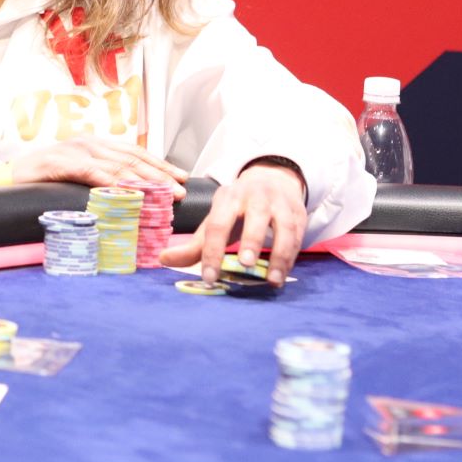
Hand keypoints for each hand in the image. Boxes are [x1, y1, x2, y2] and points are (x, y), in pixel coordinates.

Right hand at [10, 136, 187, 199]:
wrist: (8, 178)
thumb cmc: (42, 181)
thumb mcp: (77, 178)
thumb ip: (99, 179)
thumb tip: (130, 195)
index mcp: (94, 145)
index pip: (133, 153)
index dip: (159, 164)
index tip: (181, 177)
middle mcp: (88, 143)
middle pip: (131, 158)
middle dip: (159, 174)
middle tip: (180, 189)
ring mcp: (74, 151)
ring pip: (117, 165)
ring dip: (144, 180)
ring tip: (164, 193)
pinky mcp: (61, 163)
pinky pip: (92, 172)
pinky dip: (112, 182)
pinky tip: (127, 192)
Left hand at [159, 162, 307, 285]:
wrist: (272, 181)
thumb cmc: (238, 209)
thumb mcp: (215, 220)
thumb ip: (194, 244)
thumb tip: (163, 260)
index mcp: (228, 198)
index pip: (218, 224)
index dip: (212, 251)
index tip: (209, 277)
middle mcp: (255, 197)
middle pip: (255, 217)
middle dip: (251, 241)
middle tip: (245, 265)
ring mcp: (280, 204)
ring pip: (284, 227)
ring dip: (280, 254)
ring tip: (272, 280)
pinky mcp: (298, 214)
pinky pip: (298, 236)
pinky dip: (292, 257)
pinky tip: (283, 275)